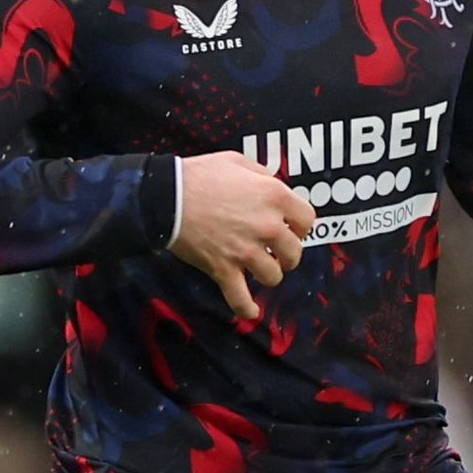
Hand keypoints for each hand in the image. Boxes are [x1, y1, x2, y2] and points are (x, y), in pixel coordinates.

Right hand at [170, 151, 316, 322]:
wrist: (165, 197)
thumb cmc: (199, 175)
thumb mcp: (237, 161)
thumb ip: (261, 174)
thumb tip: (272, 184)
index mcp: (274, 196)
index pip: (307, 220)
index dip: (300, 226)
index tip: (291, 228)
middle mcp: (267, 226)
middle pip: (294, 252)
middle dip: (286, 254)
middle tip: (275, 251)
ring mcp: (247, 250)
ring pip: (273, 276)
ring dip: (267, 274)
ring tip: (259, 269)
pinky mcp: (224, 268)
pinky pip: (240, 298)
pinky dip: (246, 308)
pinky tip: (251, 312)